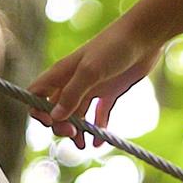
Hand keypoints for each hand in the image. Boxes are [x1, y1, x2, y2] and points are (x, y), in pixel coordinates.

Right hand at [29, 18, 165, 143]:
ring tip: (84, 146)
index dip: (37, 110)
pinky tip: (99, 142)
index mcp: (62, 73)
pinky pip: (99, 115)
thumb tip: (55, 117)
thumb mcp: (91, 71)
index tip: (51, 121)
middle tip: (74, 134)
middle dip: (61, 125)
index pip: (37, 94)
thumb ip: (73, 94)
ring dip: (78, 131)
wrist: (145, 36)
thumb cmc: (114, 46)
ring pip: (77, 115)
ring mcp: (92, 87)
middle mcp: (74, 81)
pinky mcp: (109, 92)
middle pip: (57, 110)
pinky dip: (97, 128)